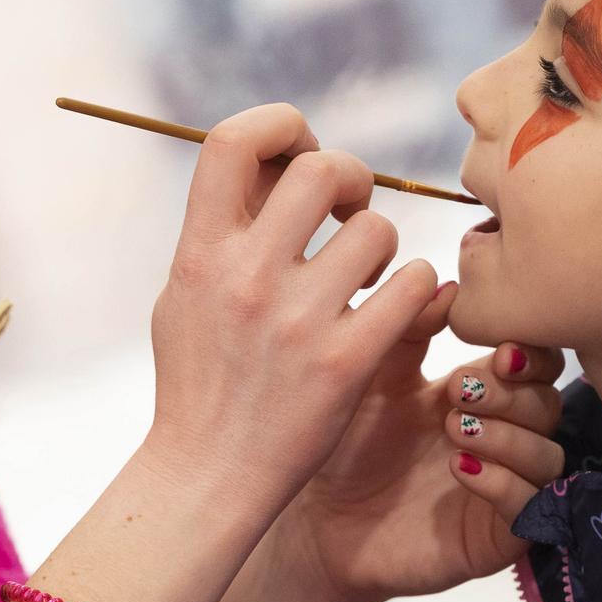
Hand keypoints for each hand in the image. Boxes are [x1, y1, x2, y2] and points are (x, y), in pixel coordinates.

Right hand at [143, 104, 439, 522]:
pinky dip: (417, 290)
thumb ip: (222, 229)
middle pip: (320, 169)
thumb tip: (273, 160)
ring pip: (377, 229)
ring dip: (384, 246)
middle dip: (350, 176)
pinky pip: (414, 287)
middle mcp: (246, 278)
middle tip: (349, 210)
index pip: (233, 141)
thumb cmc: (199, 380)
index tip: (298, 150)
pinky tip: (397, 309)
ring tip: (369, 276)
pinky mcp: (346, 363)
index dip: (279, 125)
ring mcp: (297, 321)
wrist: (207, 476)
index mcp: (200, 253)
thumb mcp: (185, 294)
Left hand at [274, 284, 565, 601]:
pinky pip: (531, 507)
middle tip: (459, 390)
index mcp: (479, 391)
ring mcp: (504, 485)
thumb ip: (407, 329)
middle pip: (549, 402)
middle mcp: (501, 436)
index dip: (528, 352)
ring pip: (549, 454)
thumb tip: (449, 286)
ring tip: (454, 428)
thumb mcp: (373, 375)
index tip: (496, 349)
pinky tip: (460, 470)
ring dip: (508, 436)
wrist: (319, 522)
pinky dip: (504, 483)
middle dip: (512, 391)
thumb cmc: (346, 444)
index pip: (535, 362)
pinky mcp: (497, 534)